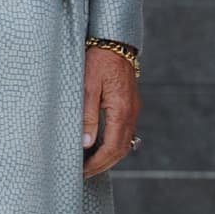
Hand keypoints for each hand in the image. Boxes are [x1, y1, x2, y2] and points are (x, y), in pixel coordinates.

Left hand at [81, 45, 139, 178]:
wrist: (113, 40)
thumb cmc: (97, 60)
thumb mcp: (86, 87)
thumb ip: (87, 117)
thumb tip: (86, 144)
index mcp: (121, 111)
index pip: (112, 149)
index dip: (97, 164)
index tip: (81, 172)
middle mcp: (131, 113)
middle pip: (121, 150)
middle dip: (102, 165)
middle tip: (83, 173)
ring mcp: (133, 109)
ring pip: (124, 142)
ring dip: (108, 156)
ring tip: (89, 163)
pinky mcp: (129, 104)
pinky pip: (124, 131)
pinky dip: (112, 144)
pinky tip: (98, 145)